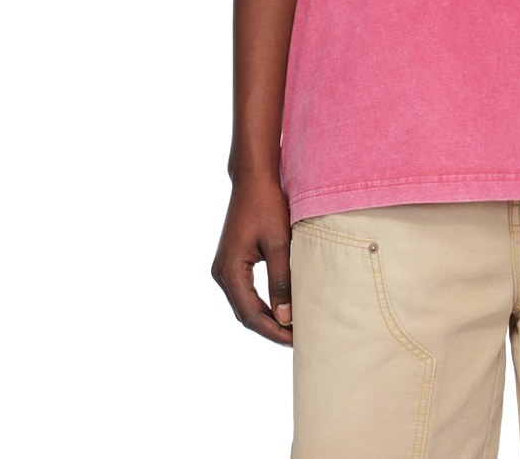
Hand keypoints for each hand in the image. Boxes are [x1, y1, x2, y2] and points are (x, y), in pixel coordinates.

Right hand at [210, 175, 293, 345]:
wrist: (253, 179)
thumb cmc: (267, 206)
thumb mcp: (279, 244)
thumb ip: (281, 281)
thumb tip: (286, 318)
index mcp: (230, 270)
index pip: (251, 315)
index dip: (274, 331)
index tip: (296, 340)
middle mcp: (221, 273)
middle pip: (245, 314)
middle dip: (270, 328)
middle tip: (297, 339)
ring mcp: (224, 268)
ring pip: (244, 305)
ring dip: (265, 318)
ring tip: (291, 328)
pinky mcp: (231, 261)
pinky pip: (244, 292)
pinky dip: (261, 304)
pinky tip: (279, 309)